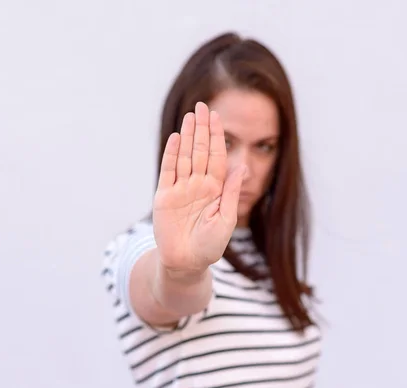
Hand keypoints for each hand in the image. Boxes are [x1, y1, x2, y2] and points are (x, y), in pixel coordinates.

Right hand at [153, 102, 245, 274]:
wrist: (186, 263)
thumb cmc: (210, 245)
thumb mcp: (226, 219)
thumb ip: (231, 192)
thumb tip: (242, 167)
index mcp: (215, 189)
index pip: (216, 156)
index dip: (216, 137)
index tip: (217, 117)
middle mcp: (198, 185)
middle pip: (200, 151)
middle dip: (202, 129)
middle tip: (202, 106)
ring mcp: (181, 189)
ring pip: (185, 156)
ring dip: (187, 136)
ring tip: (190, 115)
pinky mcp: (164, 196)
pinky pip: (168, 171)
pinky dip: (171, 154)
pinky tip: (175, 138)